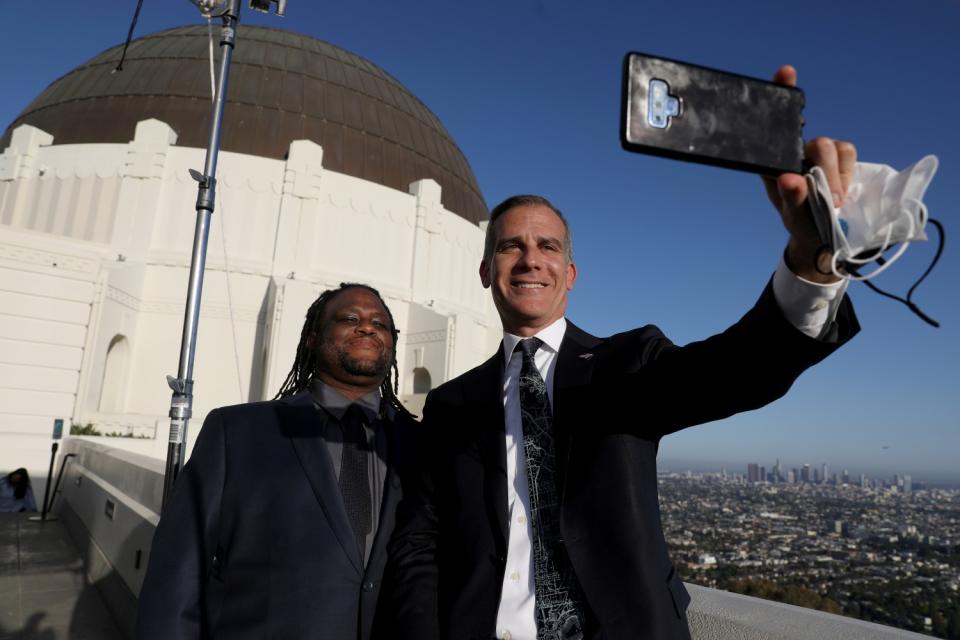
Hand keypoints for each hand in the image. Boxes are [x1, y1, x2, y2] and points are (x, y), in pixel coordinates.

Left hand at [762, 65, 856, 282]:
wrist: (821, 237)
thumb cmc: (800, 222)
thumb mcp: (793, 215)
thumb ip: (793, 198)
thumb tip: (792, 178)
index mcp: (774, 160)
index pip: (776, 122)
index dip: (782, 93)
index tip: (786, 72)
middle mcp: (796, 151)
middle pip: (817, 142)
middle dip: (825, 169)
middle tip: (828, 198)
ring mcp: (820, 154)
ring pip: (836, 147)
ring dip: (837, 176)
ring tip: (832, 202)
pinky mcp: (841, 159)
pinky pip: (850, 153)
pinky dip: (847, 175)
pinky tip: (841, 193)